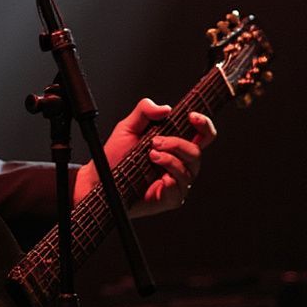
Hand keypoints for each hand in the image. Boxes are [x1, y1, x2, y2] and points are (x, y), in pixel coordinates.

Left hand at [73, 98, 215, 216]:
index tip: (192, 116)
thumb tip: (166, 108)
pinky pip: (179, 189)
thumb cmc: (116, 155)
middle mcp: (180, 163)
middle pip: (197, 151)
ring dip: (169, 159)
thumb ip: (144, 111)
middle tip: (154, 142)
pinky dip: (169, 179)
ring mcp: (177, 182)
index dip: (204, 124)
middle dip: (177, 143)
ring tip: (150, 156)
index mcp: (175, 145)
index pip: (202, 135)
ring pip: (189, 169)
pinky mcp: (171, 199)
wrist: (102, 179)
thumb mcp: (128, 127)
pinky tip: (156, 175)